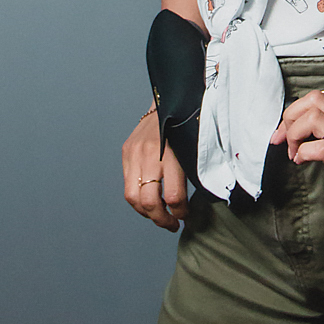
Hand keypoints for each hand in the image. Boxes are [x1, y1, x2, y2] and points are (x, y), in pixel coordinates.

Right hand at [122, 111, 188, 230]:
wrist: (171, 98)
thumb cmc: (189, 125)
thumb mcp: (195, 149)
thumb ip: (193, 174)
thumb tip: (197, 204)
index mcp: (173, 153)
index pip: (172, 196)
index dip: (180, 212)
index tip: (186, 217)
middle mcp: (151, 153)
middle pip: (149, 201)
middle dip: (161, 219)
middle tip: (172, 224)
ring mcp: (135, 152)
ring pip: (133, 197)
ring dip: (146, 213)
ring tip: (159, 217)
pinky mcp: (127, 151)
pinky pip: (127, 184)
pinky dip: (137, 199)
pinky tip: (149, 202)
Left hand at [269, 91, 323, 233]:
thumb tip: (321, 147)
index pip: (319, 101)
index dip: (294, 114)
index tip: (285, 136)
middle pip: (313, 101)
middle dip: (289, 118)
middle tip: (284, 142)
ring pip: (314, 118)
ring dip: (294, 134)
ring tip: (294, 155)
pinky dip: (306, 153)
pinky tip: (304, 163)